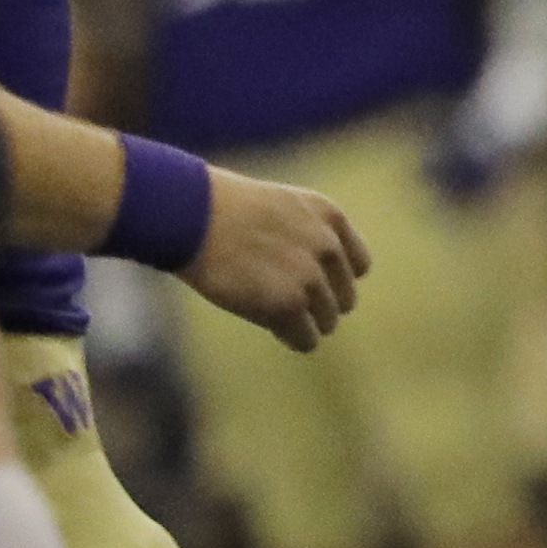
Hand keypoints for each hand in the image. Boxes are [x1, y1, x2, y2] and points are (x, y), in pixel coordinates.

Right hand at [185, 167, 366, 350]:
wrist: (188, 215)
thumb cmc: (219, 211)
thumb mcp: (280, 208)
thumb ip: (309, 236)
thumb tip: (324, 282)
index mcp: (329, 217)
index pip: (358, 267)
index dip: (332, 279)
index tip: (308, 283)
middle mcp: (327, 246)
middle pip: (343, 299)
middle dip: (317, 304)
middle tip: (282, 301)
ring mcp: (309, 276)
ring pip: (326, 321)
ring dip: (303, 322)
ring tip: (270, 310)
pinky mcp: (287, 304)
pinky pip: (307, 339)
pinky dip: (293, 339)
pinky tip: (274, 329)